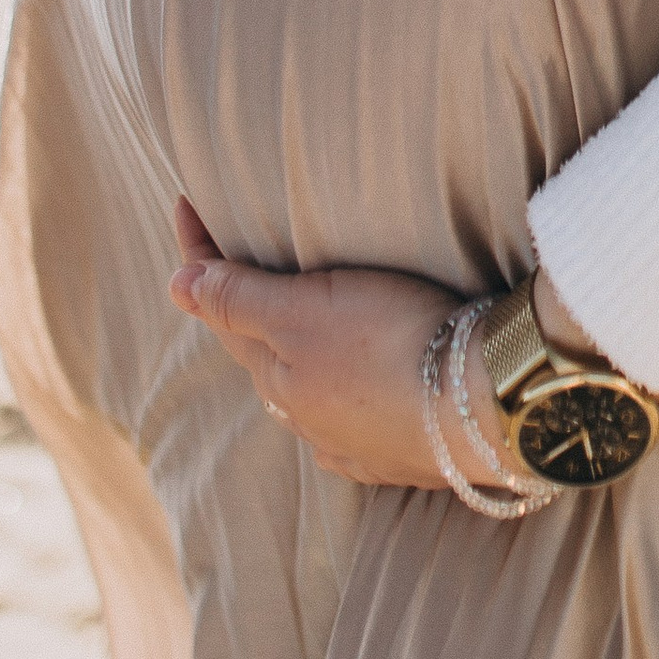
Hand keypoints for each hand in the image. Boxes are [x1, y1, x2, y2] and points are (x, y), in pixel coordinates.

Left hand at [168, 201, 507, 490]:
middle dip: (244, 310)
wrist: (483, 406)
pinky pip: (351, 430)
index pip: (222, 309)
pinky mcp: (400, 455)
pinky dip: (340, 405)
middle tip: (237, 260)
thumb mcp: (304, 310)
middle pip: (260, 354)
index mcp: (275, 375)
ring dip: (293, 360)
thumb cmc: (389, 344)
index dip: (201, 256)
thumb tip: (174, 286)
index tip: (184, 203)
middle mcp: (305, 416)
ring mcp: (353, 442)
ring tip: (301, 325)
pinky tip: (349, 400)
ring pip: (305, 394)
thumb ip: (239, 299)